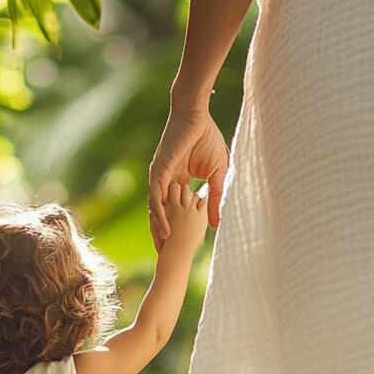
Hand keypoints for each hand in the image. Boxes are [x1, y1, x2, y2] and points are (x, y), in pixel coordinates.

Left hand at [149, 105, 228, 249]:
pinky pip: (157, 198)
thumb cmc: (207, 138)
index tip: (181, 248)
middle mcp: (165, 183)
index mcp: (177, 183)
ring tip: (163, 250)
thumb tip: (216, 223)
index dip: (177, 229)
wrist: (196, 115)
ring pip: (156, 210)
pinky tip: (165, 230)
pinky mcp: (159, 172)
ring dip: (159, 230)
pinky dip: (160, 215)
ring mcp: (160, 178)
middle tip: (166, 257)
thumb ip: (215, 198)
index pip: (175, 211)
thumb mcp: (217, 174)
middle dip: (162, 236)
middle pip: (161, 214)